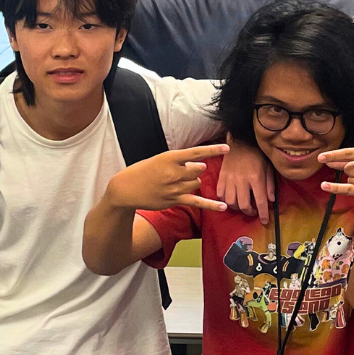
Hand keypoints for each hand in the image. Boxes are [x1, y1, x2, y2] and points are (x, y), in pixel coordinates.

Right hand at [107, 144, 227, 212]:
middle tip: (178, 172)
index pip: (196, 153)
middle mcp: (174, 172)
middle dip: (194, 170)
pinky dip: (211, 205)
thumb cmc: (143, 171)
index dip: (213, 150)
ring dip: (191, 182)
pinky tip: (224, 207)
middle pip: (199, 170)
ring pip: (197, 183)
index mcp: (169, 158)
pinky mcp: (175, 200)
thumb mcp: (160, 160)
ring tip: (173, 182)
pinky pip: (197, 202)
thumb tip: (200, 167)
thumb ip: (180, 162)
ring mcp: (175, 187)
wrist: (125, 189)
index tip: (228, 148)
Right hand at [217, 135, 274, 222]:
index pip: (260, 201)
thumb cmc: (257, 154)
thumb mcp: (269, 168)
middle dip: (249, 212)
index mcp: (256, 178)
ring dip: (237, 207)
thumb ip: (270, 185)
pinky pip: (220, 194)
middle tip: (253, 211)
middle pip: (243, 205)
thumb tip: (271, 201)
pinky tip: (231, 198)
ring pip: (230, 202)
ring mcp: (230, 179)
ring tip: (242, 205)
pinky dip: (225, 200)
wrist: (241, 141)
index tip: (265, 221)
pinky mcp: (222, 177)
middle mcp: (242, 180)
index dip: (263, 214)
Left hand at [319, 145, 353, 205]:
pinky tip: (324, 186)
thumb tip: (331, 162)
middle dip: (353, 172)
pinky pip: (347, 189)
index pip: (349, 152)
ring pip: (349, 179)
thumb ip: (353, 161)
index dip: (333, 155)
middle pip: (348, 168)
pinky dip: (335, 188)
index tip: (321, 157)